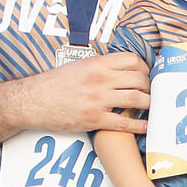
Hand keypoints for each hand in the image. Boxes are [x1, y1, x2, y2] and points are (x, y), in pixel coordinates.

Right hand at [23, 52, 149, 133]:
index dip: (144, 67)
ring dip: (150, 104)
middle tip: (153, 92)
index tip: (146, 75)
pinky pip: (124, 123)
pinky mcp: (94, 119)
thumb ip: (99, 66)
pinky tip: (147, 126)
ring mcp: (99, 100)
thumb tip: (118, 68)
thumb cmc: (53, 84)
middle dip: (150, 87)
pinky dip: (139, 125)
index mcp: (97, 64)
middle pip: (139, 79)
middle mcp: (101, 79)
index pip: (132, 60)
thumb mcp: (78, 66)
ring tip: (154, 107)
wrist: (33, 101)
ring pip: (137, 99)